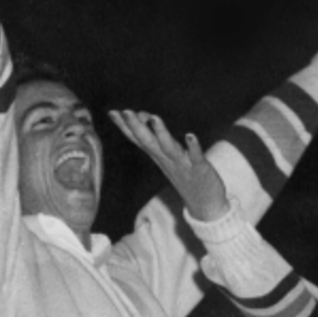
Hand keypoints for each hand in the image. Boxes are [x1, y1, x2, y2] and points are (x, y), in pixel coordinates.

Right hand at [109, 110, 230, 220]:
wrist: (205, 205)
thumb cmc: (186, 176)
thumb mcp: (166, 157)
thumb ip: (156, 139)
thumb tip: (145, 117)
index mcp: (158, 156)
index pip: (138, 139)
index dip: (125, 127)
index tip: (112, 112)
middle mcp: (167, 160)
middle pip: (149, 142)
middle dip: (136, 127)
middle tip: (125, 111)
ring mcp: (183, 165)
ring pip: (169, 148)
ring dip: (161, 133)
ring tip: (154, 118)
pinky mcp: (200, 169)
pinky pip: (196, 157)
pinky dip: (193, 146)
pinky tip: (190, 135)